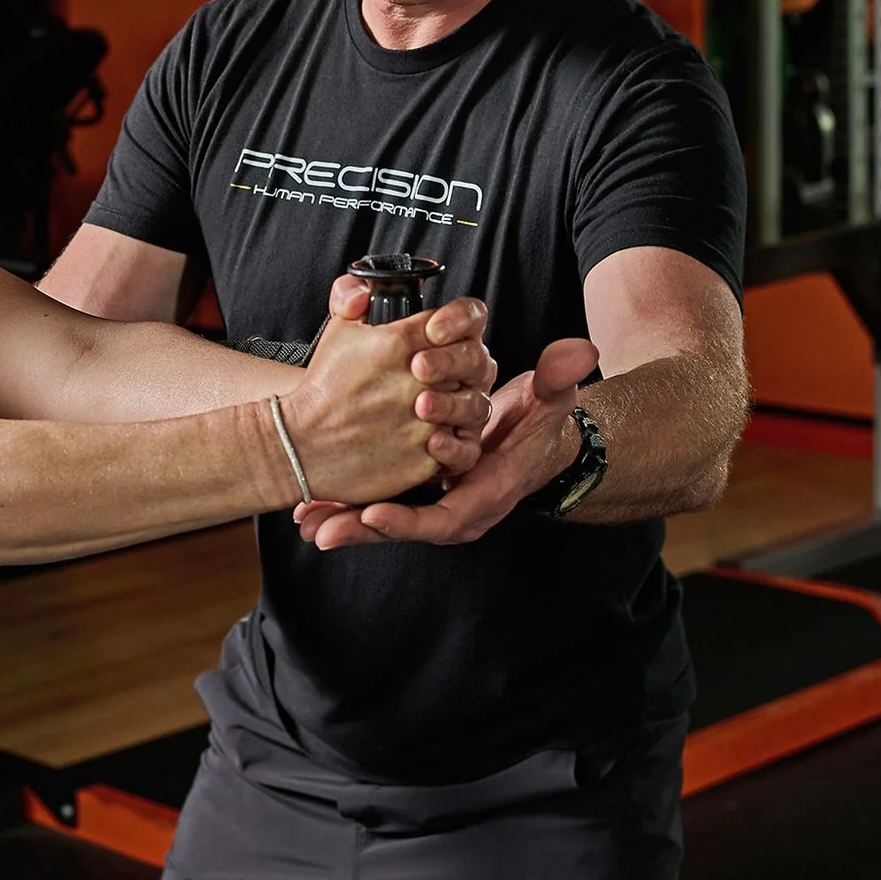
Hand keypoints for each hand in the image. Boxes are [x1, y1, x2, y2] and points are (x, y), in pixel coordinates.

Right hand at [277, 279, 492, 504]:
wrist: (301, 445)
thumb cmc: (323, 388)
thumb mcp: (338, 330)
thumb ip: (354, 297)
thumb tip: (369, 290)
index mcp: (399, 342)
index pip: (458, 323)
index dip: (456, 331)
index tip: (444, 340)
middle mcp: (417, 382)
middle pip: (470, 364)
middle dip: (458, 369)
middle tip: (437, 377)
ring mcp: (424, 424)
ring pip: (471, 407)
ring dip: (456, 406)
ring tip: (432, 407)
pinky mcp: (424, 460)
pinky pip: (458, 447)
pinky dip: (447, 443)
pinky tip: (426, 435)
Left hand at [295, 335, 597, 547]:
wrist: (536, 438)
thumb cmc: (542, 420)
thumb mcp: (554, 398)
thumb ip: (560, 377)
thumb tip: (576, 351)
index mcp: (489, 493)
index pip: (449, 516)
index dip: (411, 519)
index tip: (375, 514)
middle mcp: (458, 506)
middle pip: (407, 526)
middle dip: (362, 528)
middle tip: (320, 528)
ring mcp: (434, 501)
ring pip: (385, 518)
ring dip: (344, 520)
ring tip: (304, 520)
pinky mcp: (417, 491)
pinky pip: (379, 503)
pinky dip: (346, 506)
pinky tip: (309, 508)